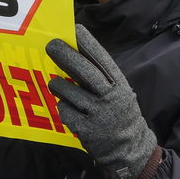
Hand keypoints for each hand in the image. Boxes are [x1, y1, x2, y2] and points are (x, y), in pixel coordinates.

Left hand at [46, 25, 159, 178]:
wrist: (128, 149)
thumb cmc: (119, 115)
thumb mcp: (119, 93)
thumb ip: (101, 78)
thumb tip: (75, 56)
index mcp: (119, 85)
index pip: (102, 60)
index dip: (88, 43)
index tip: (75, 29)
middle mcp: (109, 98)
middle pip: (84, 71)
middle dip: (66, 55)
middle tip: (51, 44)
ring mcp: (97, 114)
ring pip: (67, 91)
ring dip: (58, 85)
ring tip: (57, 84)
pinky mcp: (85, 129)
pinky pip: (64, 110)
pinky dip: (62, 106)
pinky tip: (69, 108)